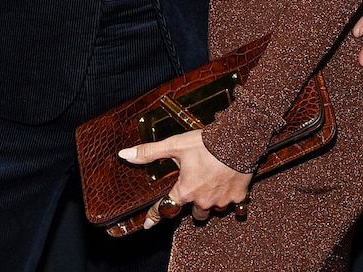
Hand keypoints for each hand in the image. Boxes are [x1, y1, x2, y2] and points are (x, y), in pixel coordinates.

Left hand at [119, 130, 251, 226]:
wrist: (238, 138)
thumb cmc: (205, 143)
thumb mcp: (175, 144)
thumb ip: (149, 152)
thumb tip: (124, 155)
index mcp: (185, 190)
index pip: (166, 207)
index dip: (155, 215)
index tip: (148, 224)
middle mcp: (202, 200)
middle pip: (194, 213)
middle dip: (193, 203)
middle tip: (196, 186)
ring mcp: (221, 201)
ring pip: (213, 209)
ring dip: (211, 200)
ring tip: (213, 182)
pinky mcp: (238, 197)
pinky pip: (232, 203)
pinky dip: (229, 196)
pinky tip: (229, 183)